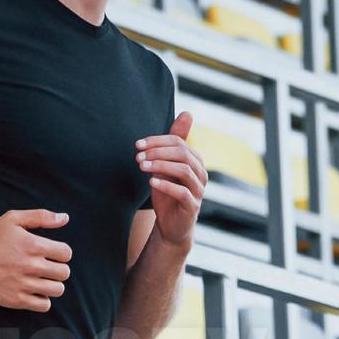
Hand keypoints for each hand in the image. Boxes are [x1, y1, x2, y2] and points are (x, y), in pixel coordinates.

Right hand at [0, 207, 73, 310]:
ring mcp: (23, 284)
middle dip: (58, 268)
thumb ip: (41, 217)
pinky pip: (44, 305)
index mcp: (33, 245)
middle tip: (46, 267)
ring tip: (41, 279)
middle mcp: (30, 266)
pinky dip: (42, 299)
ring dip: (52, 284)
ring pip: (57, 290)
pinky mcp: (16, 300)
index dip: (61, 252)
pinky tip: (33, 291)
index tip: (51, 253)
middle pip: (64, 273)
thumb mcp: (13, 219)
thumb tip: (65, 218)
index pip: (66, 254)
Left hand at [138, 113, 205, 248]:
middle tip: (138, 156)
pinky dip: (166, 185)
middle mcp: (201, 173)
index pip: (179, 142)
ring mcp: (198, 191)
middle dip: (158, 152)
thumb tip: (187, 113)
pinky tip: (151, 182)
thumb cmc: (168, 193)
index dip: (157, 141)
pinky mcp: (192, 207)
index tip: (137, 144)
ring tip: (142, 166)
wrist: (172, 225)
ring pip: (184, 170)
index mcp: (195, 161)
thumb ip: (171, 144)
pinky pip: (183, 193)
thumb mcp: (166, 166)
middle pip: (183, 153)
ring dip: (160, 166)